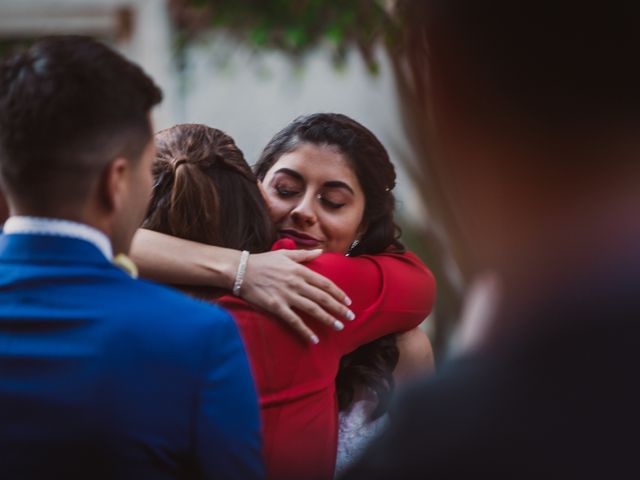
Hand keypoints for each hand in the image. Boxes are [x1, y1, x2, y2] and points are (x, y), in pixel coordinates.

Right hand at [239, 249, 354, 343]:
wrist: (240, 270)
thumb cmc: (263, 261)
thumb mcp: (285, 254)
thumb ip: (304, 255)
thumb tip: (321, 251)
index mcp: (300, 270)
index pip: (325, 283)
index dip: (338, 293)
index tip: (348, 301)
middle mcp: (296, 283)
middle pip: (322, 298)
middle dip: (339, 308)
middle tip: (350, 317)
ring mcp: (287, 296)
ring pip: (312, 309)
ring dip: (328, 319)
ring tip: (339, 327)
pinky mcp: (276, 307)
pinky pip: (294, 321)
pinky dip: (305, 331)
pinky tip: (314, 339)